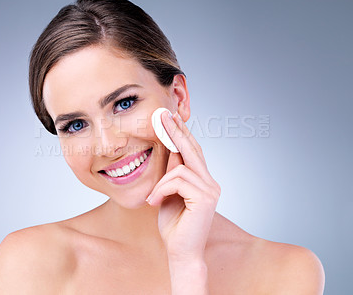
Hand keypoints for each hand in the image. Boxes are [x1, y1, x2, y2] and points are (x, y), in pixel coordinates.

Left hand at [146, 111, 220, 260]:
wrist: (180, 252)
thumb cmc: (174, 225)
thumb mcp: (168, 193)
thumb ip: (172, 173)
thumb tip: (170, 149)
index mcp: (203, 181)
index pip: (193, 152)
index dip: (182, 134)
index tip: (171, 118)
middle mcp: (210, 183)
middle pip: (192, 150)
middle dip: (176, 131)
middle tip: (163, 114)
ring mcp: (210, 190)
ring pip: (181, 168)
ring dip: (162, 182)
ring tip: (154, 199)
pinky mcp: (205, 198)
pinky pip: (178, 180)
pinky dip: (162, 190)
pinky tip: (156, 202)